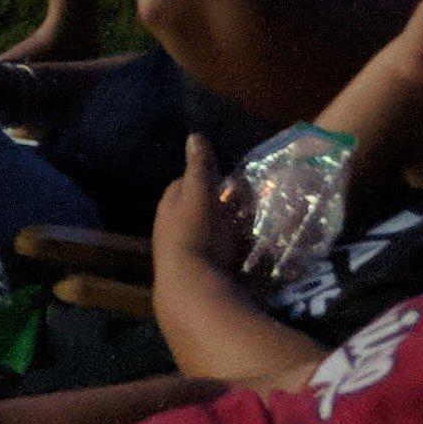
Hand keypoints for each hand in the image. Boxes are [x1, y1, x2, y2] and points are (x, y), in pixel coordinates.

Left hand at [148, 133, 240, 277]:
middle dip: (218, 204)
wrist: (193, 287)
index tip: (224, 174)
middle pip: (196, 211)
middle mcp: (172, 230)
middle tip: (247, 200)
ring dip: (228, 228)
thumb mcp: (199, 194)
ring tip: (254, 224)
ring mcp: (187, 253)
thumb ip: (198, 168)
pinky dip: (235, 251)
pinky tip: (252, 252)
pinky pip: (221, 256)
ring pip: (209, 234)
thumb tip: (194, 136)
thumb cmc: (195, 233)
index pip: (183, 185)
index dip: (202, 178)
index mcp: (168, 208)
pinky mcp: (203, 273)